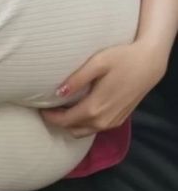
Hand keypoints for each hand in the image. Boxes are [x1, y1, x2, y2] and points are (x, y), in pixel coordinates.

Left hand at [40, 41, 167, 137]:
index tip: (41, 107)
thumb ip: (76, 79)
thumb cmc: (123, 58)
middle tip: (50, 108)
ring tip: (63, 109)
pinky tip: (81, 110)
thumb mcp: (97, 63)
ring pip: (83, 132)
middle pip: (71, 130)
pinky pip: (95, 128)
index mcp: (94, 108)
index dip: (49, 117)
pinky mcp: (119, 120)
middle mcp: (102, 120)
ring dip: (71, 124)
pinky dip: (84, 124)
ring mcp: (112, 122)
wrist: (150, 63)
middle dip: (58, 122)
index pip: (64, 121)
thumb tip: (58, 92)